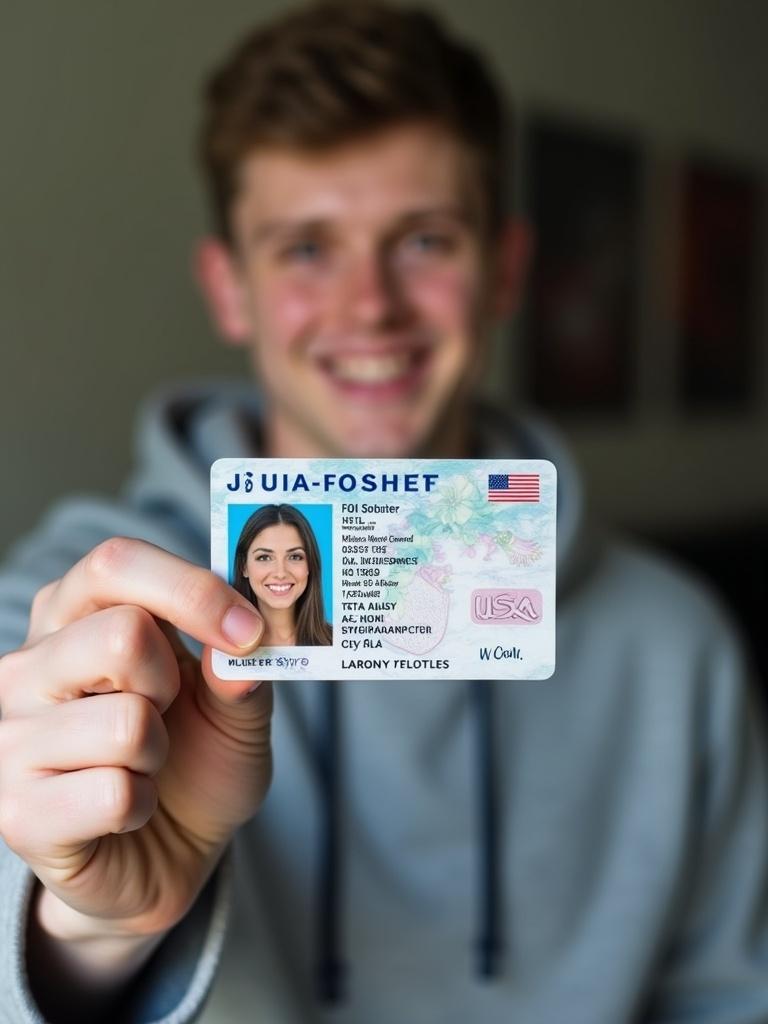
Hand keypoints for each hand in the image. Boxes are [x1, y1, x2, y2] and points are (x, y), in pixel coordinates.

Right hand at [0, 537, 271, 941]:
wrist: (166, 855)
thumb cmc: (194, 762)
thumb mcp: (236, 708)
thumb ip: (241, 671)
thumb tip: (241, 646)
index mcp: (75, 614)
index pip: (116, 563)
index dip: (191, 589)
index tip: (248, 631)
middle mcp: (29, 665)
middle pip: (121, 634)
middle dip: (173, 681)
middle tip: (168, 710)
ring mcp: (12, 737)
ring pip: (126, 722)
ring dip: (160, 753)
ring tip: (144, 764)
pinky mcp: (17, 811)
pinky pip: (115, 793)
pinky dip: (144, 805)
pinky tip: (127, 809)